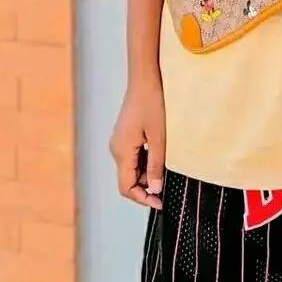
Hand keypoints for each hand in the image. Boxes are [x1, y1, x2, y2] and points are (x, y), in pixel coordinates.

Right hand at [110, 76, 165, 209]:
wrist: (144, 79)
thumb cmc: (152, 104)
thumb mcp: (159, 137)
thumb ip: (156, 165)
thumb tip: (155, 189)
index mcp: (122, 151)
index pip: (126, 187)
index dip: (142, 198)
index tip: (160, 202)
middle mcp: (116, 149)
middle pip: (127, 180)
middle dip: (145, 188)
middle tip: (165, 189)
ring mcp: (118, 142)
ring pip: (130, 169)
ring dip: (145, 175)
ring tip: (164, 171)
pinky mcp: (124, 136)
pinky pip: (131, 157)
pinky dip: (143, 164)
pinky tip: (157, 157)